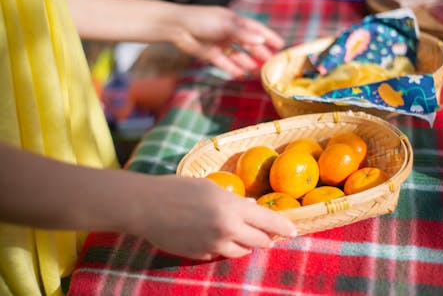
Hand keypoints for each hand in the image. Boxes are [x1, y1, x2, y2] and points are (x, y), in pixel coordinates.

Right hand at [132, 175, 296, 259]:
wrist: (147, 207)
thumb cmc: (178, 188)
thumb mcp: (210, 187)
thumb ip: (235, 200)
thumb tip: (253, 207)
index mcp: (232, 208)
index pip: (269, 221)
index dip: (284, 227)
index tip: (294, 230)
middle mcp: (228, 230)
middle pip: (260, 242)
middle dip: (265, 237)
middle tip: (265, 231)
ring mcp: (214, 246)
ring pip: (241, 252)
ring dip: (244, 244)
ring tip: (235, 231)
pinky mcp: (200, 256)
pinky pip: (220, 255)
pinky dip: (222, 247)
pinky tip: (210, 234)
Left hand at [170, 5, 284, 77]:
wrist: (178, 27)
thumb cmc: (202, 20)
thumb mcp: (226, 26)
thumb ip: (244, 35)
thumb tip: (261, 42)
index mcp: (235, 21)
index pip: (256, 29)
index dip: (269, 37)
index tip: (281, 46)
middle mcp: (229, 33)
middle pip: (249, 45)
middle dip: (260, 54)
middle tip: (272, 65)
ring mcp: (220, 44)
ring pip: (238, 56)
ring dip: (248, 64)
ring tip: (259, 73)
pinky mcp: (211, 54)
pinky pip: (225, 63)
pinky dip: (233, 69)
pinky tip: (241, 76)